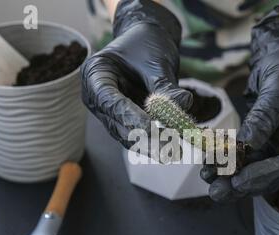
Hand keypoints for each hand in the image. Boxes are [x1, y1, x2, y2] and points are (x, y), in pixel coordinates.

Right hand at [81, 0, 191, 148]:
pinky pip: (137, 133)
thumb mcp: (156, 62)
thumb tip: (183, 104)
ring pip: (126, 134)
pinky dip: (154, 140)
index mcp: (95, 74)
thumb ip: (165, 86)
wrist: (147, 40)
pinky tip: (172, 146)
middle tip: (168, 148)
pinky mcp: (123, 119)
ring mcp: (108, 111)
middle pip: (117, 123)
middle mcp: (96, 96)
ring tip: (173, 151)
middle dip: (143, 137)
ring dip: (150, 144)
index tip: (153, 130)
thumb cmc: (146, 44)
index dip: (131, 118)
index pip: (110, 101)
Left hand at [201, 4, 278, 201]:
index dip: (265, 175)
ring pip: (254, 168)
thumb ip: (264, 117)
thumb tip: (245, 144)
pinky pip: (244, 155)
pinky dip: (227, 160)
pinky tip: (209, 165)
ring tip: (208, 179)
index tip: (239, 180)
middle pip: (271, 174)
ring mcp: (278, 144)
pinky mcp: (262, 139)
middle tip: (218, 191)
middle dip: (243, 184)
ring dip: (230, 175)